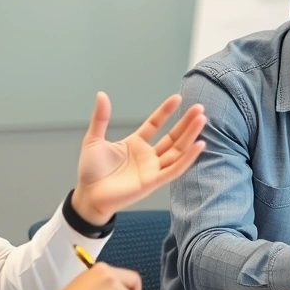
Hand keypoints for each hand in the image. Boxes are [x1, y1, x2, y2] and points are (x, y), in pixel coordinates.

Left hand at [72, 93, 205, 225]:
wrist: (88, 195)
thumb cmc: (91, 171)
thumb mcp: (94, 139)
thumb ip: (101, 118)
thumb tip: (101, 94)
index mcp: (135, 144)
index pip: (155, 124)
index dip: (165, 112)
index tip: (177, 98)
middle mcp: (148, 156)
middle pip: (172, 137)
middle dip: (186, 123)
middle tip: (200, 108)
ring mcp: (152, 169)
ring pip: (177, 150)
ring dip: (190, 136)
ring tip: (202, 120)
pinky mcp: (154, 182)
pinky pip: (175, 169)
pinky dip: (188, 158)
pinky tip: (199, 145)